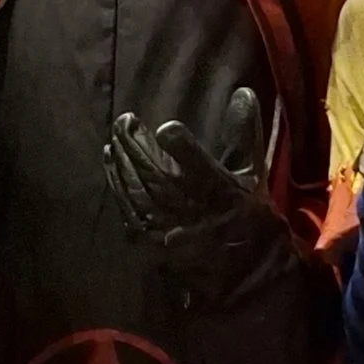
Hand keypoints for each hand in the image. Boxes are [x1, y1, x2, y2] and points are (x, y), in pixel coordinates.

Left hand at [104, 90, 284, 282]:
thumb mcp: (253, 173)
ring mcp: (170, 230)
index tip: (166, 127)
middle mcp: (195, 213)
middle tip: (125, 121)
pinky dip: (118, 184)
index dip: (184, 150)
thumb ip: (244, 133)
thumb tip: (242, 91)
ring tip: (114, 138)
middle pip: (159, 179)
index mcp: (223, 195)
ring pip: (140, 193)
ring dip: (123, 164)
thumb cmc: (246, 214)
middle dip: (138, 149)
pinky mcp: (153, 242)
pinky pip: (130, 211)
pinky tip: (111, 162)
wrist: (241, 271)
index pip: (202, 171)